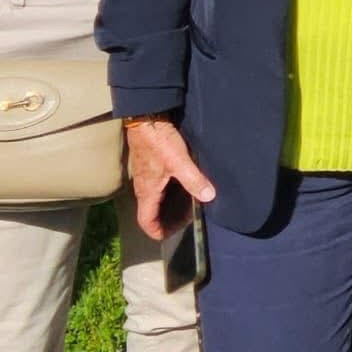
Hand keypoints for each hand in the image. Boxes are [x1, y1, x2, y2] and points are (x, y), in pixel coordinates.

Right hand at [125, 118, 212, 240]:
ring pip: (156, 199)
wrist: (146, 117)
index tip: (172, 234)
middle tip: (189, 217)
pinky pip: (159, 186)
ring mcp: (146, 176)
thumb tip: (209, 197)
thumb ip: (193, 180)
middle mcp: (143, 187)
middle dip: (168, 219)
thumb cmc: (158, 141)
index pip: (146, 221)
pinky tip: (187, 183)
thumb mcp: (179, 162)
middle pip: (152, 212)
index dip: (158, 231)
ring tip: (191, 202)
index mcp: (146, 191)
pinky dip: (171, 191)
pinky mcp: (151, 165)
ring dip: (170, 204)